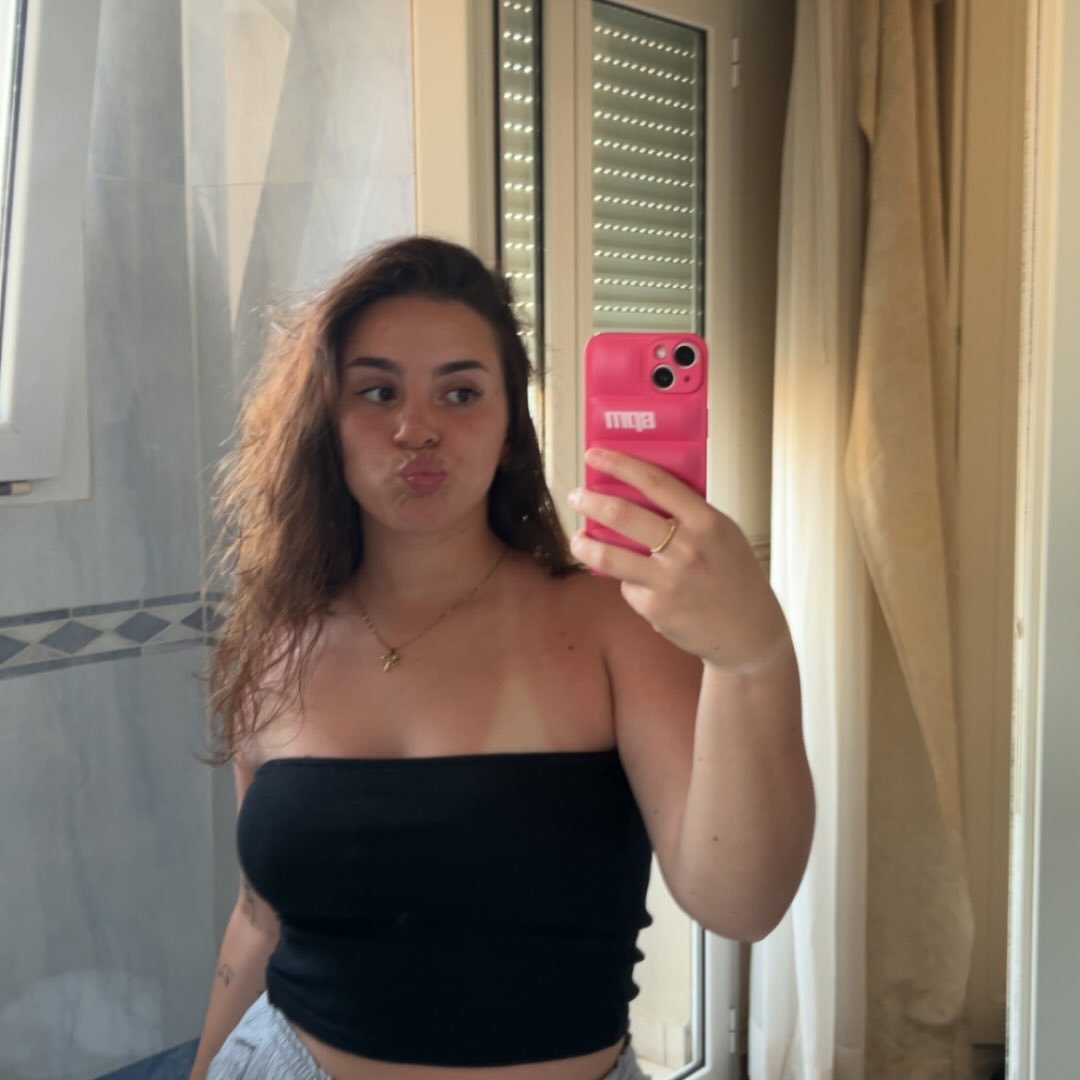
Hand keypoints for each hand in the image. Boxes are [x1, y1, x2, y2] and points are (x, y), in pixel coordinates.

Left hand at [568, 448, 789, 669]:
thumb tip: (643, 492)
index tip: (595, 455)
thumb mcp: (725, 535)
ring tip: (577, 539)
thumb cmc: (735, 579)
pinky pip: (627, 587)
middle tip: (576, 497)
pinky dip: (627, 583)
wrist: (749, 634)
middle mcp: (687, 548)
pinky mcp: (655, 608)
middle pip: (623, 515)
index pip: (656, 483)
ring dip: (584, 544)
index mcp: (706, 522)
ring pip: (608, 555)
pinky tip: (639, 586)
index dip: (620, 465)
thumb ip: (691, 515)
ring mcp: (668, 580)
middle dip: (590, 502)